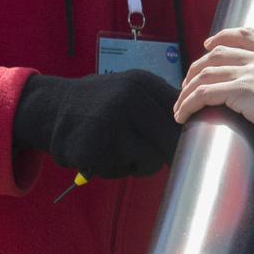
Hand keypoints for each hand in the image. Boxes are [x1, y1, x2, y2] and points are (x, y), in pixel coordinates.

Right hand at [12, 70, 182, 180]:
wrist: (50, 108)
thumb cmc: (101, 104)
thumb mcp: (131, 90)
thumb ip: (162, 104)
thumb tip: (203, 127)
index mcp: (142, 82)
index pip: (184, 113)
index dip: (189, 133)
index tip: (188, 144)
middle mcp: (128, 98)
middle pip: (172, 139)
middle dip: (171, 153)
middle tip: (166, 159)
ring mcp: (110, 123)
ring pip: (152, 160)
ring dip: (143, 164)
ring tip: (123, 152)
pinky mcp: (95, 149)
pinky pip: (125, 170)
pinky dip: (120, 169)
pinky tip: (104, 156)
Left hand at [173, 27, 253, 141]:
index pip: (248, 34)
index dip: (223, 36)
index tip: (209, 43)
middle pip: (219, 52)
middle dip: (197, 65)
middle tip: (188, 81)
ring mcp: (251, 72)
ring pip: (206, 72)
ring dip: (188, 89)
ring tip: (180, 105)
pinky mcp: (241, 90)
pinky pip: (204, 93)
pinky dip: (188, 103)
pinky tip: (182, 114)